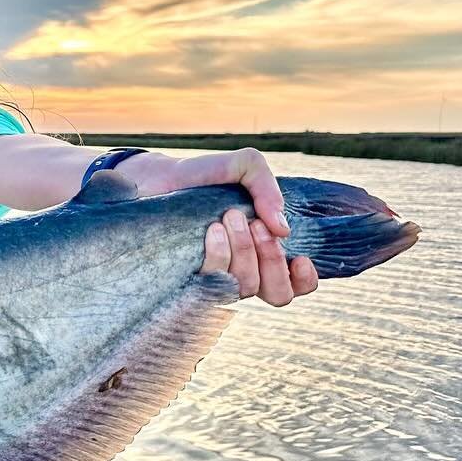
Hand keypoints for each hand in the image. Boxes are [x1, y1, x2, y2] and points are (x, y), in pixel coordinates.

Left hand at [123, 147, 318, 305]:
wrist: (157, 176)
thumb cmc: (204, 176)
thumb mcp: (243, 167)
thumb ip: (268, 188)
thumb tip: (282, 229)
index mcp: (262, 252)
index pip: (293, 285)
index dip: (304, 280)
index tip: (300, 258)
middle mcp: (242, 271)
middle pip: (276, 293)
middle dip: (273, 259)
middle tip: (256, 224)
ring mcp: (215, 278)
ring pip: (245, 286)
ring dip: (244, 251)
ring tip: (228, 217)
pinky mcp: (188, 280)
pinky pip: (213, 283)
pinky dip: (219, 255)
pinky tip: (212, 230)